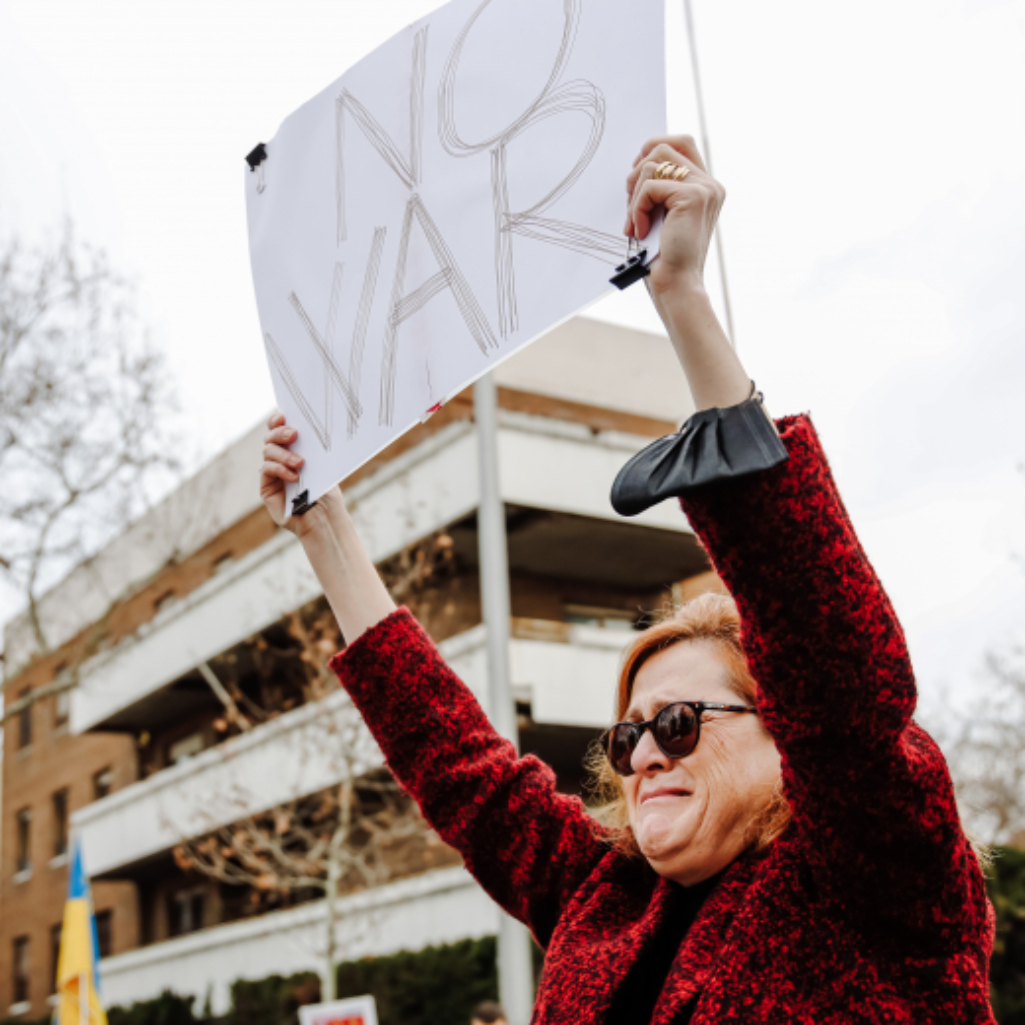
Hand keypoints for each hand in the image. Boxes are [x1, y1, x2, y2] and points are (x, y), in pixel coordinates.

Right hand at [260, 412, 345, 536]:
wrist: (325, 518)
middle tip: (294, 434)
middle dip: (280, 433)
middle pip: (270, 438)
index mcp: (292, 449)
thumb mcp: (323, 464)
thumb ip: (312, 447)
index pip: (278, 429)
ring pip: (268, 452)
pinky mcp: (266, 487)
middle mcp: (279, 459)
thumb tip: (313, 424)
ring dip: (284, 454)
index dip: (276, 420)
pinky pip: (267, 470)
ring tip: (300, 463)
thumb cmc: (326, 490)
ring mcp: (271, 473)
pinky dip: (280, 469)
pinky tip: (294, 476)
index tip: (283, 415)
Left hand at [624, 135, 724, 299]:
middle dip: (638, 171)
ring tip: (635, 223)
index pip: (681, 142)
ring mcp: (704, 188)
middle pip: (664, 147)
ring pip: (654, 163)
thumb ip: (659, 189)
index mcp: (705, 187)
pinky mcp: (692, 196)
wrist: (676, 285)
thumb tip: (638, 163)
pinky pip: (650, 186)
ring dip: (635, 194)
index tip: (636, 180)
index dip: (653, 150)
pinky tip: (639, 231)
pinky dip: (636, 209)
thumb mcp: (661, 215)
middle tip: (631, 202)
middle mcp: (710, 184)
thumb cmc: (664, 257)